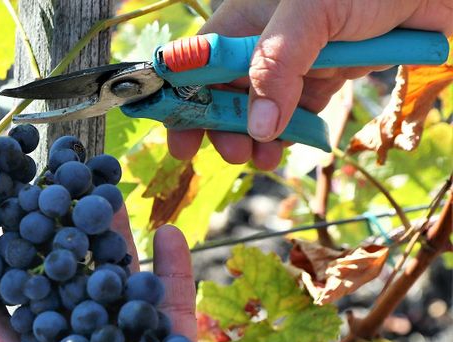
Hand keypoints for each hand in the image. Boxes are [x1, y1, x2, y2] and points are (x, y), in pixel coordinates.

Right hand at [167, 0, 452, 169]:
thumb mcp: (311, 12)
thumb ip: (278, 65)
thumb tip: (259, 127)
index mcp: (246, 18)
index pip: (199, 64)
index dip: (184, 101)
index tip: (182, 140)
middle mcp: (264, 40)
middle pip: (226, 93)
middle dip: (222, 128)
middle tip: (233, 154)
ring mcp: (297, 60)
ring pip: (261, 109)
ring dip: (256, 139)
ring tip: (261, 159)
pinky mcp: (328, 76)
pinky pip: (299, 113)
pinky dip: (290, 135)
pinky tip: (286, 149)